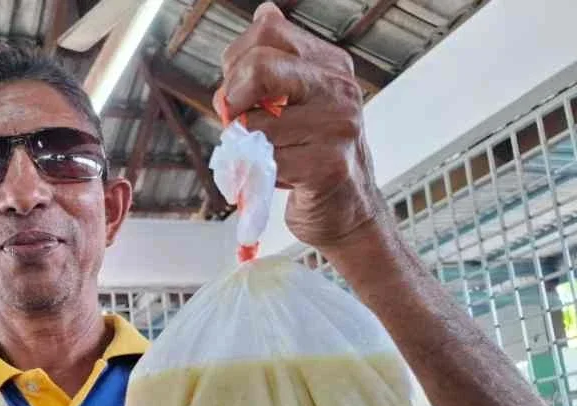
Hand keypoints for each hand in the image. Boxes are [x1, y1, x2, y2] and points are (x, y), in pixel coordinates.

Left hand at [216, 2, 387, 249]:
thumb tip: (264, 13)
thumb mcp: (296, 100)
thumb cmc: (311, 154)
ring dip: (246, 148)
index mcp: (329, 63)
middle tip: (240, 125)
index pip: (265, 33)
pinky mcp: (328, 165)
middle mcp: (338, 87)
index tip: (240, 94)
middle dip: (233, 100)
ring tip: (271, 157)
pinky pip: (264, 161)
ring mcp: (338, 125)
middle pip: (258, 68)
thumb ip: (275, 62)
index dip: (236, 65)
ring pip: (253, 125)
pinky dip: (258, 175)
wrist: (347, 211)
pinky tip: (281, 177)